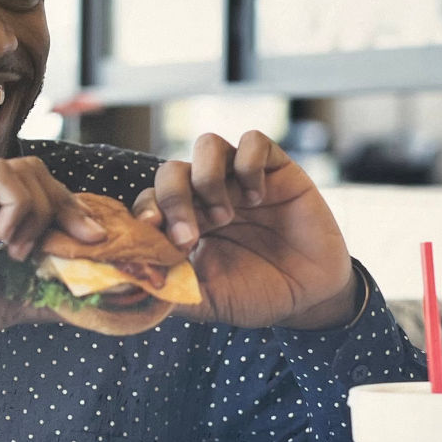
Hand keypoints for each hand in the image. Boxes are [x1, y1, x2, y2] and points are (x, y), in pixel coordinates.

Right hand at [0, 157, 105, 379]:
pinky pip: (1, 176)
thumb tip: (79, 302)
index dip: (70, 213)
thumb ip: (34, 297)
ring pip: (25, 170)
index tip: (94, 243)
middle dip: (69, 205)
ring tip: (24, 250)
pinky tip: (9, 240)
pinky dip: (20, 206)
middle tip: (84, 240)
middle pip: (37, 174)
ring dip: (41, 210)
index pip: (36, 193)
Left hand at [134, 131, 357, 330]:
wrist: (310, 297)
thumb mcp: (208, 301)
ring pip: (208, 145)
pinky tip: (256, 196)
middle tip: (189, 236)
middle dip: (173, 200)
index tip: (151, 235)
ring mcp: (240, 180)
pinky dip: (248, 163)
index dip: (145, 212)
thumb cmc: (256, 295)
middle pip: (172, 171)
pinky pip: (254, 141)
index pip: (150, 201)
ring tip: (225, 215)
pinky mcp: (276, 169)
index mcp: (185, 223)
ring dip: (207, 178)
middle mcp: (208, 196)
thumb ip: (171, 290)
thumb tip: (131, 285)